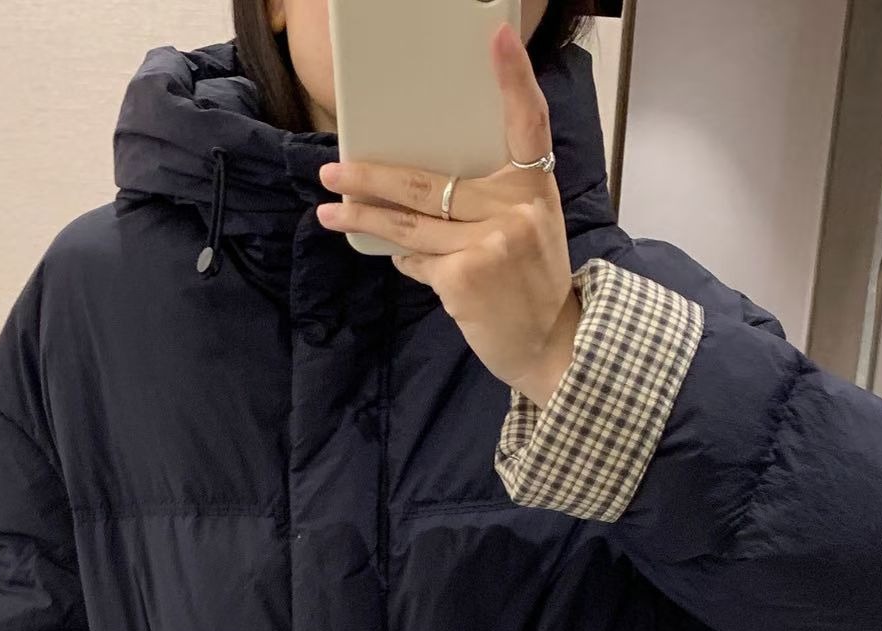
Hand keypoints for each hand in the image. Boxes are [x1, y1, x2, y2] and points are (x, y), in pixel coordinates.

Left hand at [315, 20, 579, 406]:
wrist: (552, 343)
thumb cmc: (533, 284)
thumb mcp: (529, 229)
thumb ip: (490, 202)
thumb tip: (418, 194)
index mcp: (534, 186)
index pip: (528, 121)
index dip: (513, 78)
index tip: (498, 37)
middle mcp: (514, 208)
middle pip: (428, 183)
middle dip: (371, 178)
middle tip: (332, 171)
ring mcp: (488, 243)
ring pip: (409, 224)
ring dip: (363, 218)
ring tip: (329, 211)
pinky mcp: (464, 277)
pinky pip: (417, 261)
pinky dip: (405, 260)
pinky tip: (400, 258)